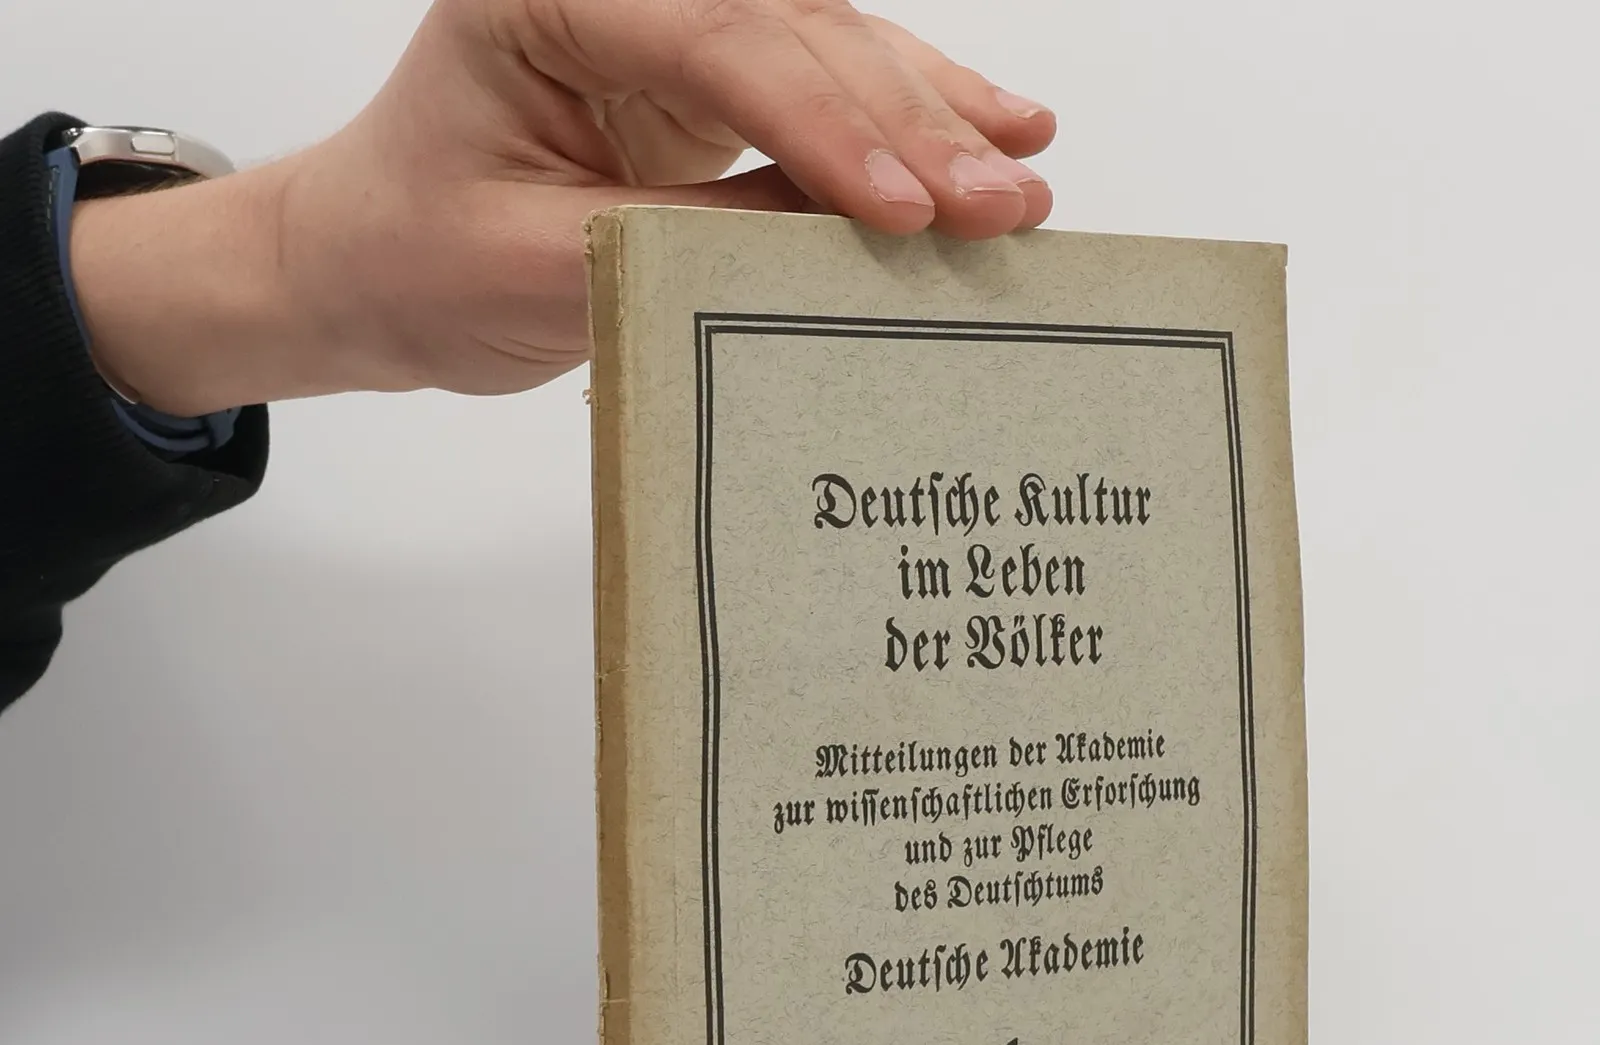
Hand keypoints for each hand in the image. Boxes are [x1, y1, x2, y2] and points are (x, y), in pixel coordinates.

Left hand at [67, 0, 1056, 415]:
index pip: (717, 42)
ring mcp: (671, 23)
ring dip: (934, 113)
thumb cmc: (423, 259)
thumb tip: (835, 253)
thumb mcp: (543, 267)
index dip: (824, 130)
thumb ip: (686, 245)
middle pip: (795, 36)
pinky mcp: (710, 77)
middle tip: (1003, 200)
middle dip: (908, 125)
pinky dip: (910, 115)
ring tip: (1025, 168)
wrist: (377, 263)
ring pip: (831, 46)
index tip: (906, 214)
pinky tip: (996, 124)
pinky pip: (827, 87)